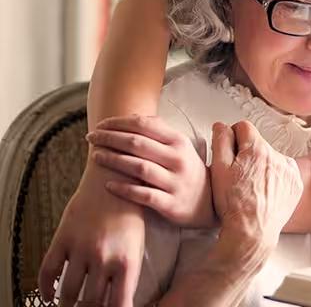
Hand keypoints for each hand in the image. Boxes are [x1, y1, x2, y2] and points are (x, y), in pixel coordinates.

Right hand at [38, 160, 144, 306]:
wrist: (116, 174)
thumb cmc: (131, 209)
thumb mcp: (137, 241)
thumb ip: (127, 272)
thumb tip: (118, 302)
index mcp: (128, 260)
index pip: (119, 305)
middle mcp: (104, 257)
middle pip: (91, 303)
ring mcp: (81, 248)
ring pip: (68, 293)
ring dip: (67, 304)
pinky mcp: (64, 237)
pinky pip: (47, 272)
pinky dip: (45, 288)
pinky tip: (49, 294)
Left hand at [86, 114, 214, 227]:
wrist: (208, 201)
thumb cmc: (187, 169)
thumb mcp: (180, 147)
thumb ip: (159, 132)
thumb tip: (132, 117)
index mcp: (179, 141)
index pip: (145, 125)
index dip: (119, 123)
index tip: (101, 124)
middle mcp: (177, 159)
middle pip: (138, 144)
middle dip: (110, 138)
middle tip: (91, 137)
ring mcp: (174, 182)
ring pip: (139, 167)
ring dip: (113, 160)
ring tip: (95, 156)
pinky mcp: (170, 204)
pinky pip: (143, 195)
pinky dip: (124, 189)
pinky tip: (108, 184)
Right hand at [210, 121, 302, 251]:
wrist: (252, 233)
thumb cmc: (233, 204)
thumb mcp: (218, 170)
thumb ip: (220, 141)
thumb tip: (222, 125)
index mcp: (257, 149)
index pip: (244, 127)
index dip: (233, 138)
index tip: (231, 153)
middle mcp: (277, 155)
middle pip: (258, 143)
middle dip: (248, 153)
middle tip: (239, 175)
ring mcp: (289, 169)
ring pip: (272, 157)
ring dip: (263, 165)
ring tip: (253, 186)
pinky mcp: (296, 183)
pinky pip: (284, 171)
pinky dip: (276, 177)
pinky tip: (266, 192)